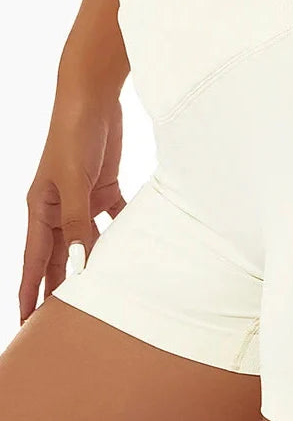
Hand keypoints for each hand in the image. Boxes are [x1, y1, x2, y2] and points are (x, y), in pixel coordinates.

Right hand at [19, 92, 125, 324]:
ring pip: (88, 239)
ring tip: (103, 291)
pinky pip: (114, 216)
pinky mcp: (105, 186)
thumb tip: (77, 263)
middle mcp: (59, 207)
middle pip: (59, 255)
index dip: (30, 291)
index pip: (33, 259)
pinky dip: (123, 231)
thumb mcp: (73, 180)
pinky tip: (136, 248)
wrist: (94, 98)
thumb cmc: (73, 134)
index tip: (27, 322)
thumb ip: (77, 222)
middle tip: (64, 320)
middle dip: (60, 286)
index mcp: (40, 208)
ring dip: (95, 261)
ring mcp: (83, 197)